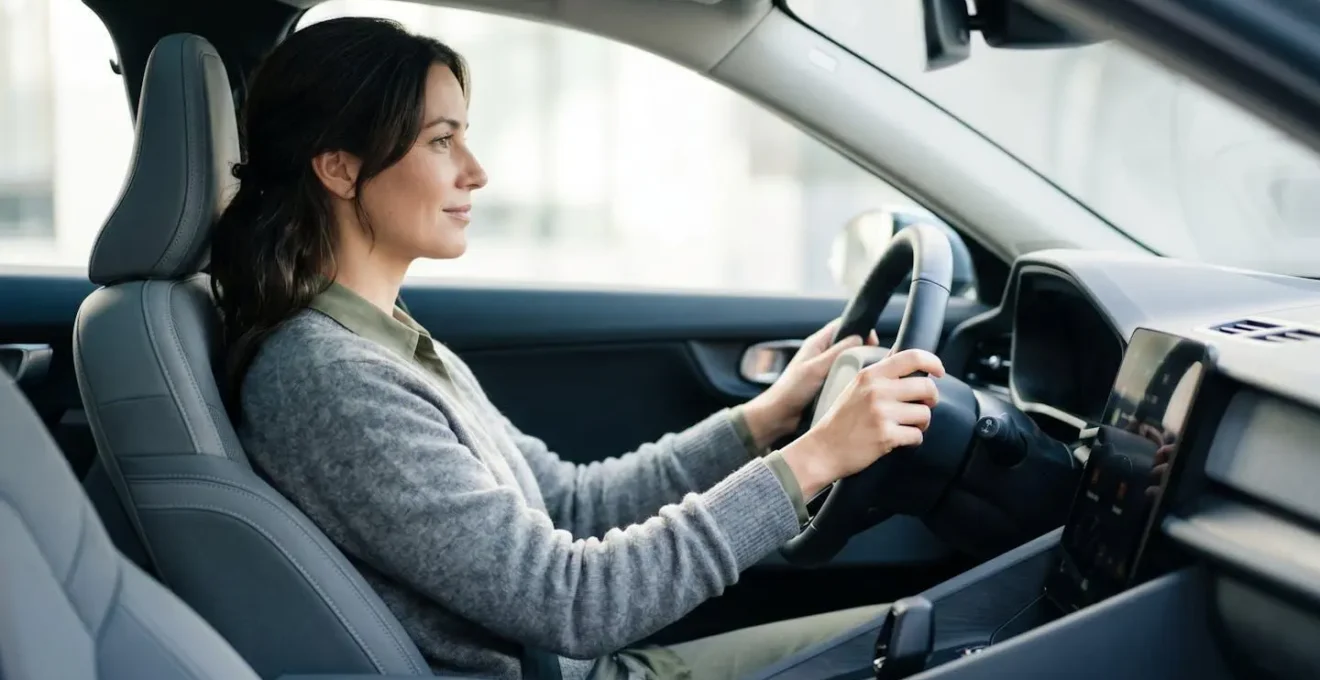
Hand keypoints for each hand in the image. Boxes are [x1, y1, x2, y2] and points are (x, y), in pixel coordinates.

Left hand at [742, 318, 879, 447]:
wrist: (779, 416)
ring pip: (849, 362)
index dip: (859, 329)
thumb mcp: (816, 368)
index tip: (872, 341)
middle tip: (874, 361)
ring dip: (859, 367)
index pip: (842, 325)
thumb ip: (837, 352)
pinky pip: (845, 378)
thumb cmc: (791, 390)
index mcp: (817, 343)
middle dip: (863, 350)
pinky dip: (853, 380)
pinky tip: (860, 388)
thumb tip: (858, 337)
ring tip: (870, 376)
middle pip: (849, 344)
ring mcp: (825, 369)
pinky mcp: (828, 384)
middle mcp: (822, 354)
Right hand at [778, 349, 945, 498]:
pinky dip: (912, 440)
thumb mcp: (855, 387)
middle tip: (922, 406)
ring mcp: (881, 413)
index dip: (933, 362)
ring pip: (925, 414)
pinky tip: (899, 440)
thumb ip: (880, 375)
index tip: (939, 371)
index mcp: (870, 375)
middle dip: (931, 399)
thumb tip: (907, 362)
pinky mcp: (886, 436)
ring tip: (906, 426)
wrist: (822, 449)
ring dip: (920, 423)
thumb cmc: (841, 420)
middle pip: (926, 387)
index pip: (912, 357)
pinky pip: (917, 435)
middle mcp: (877, 390)